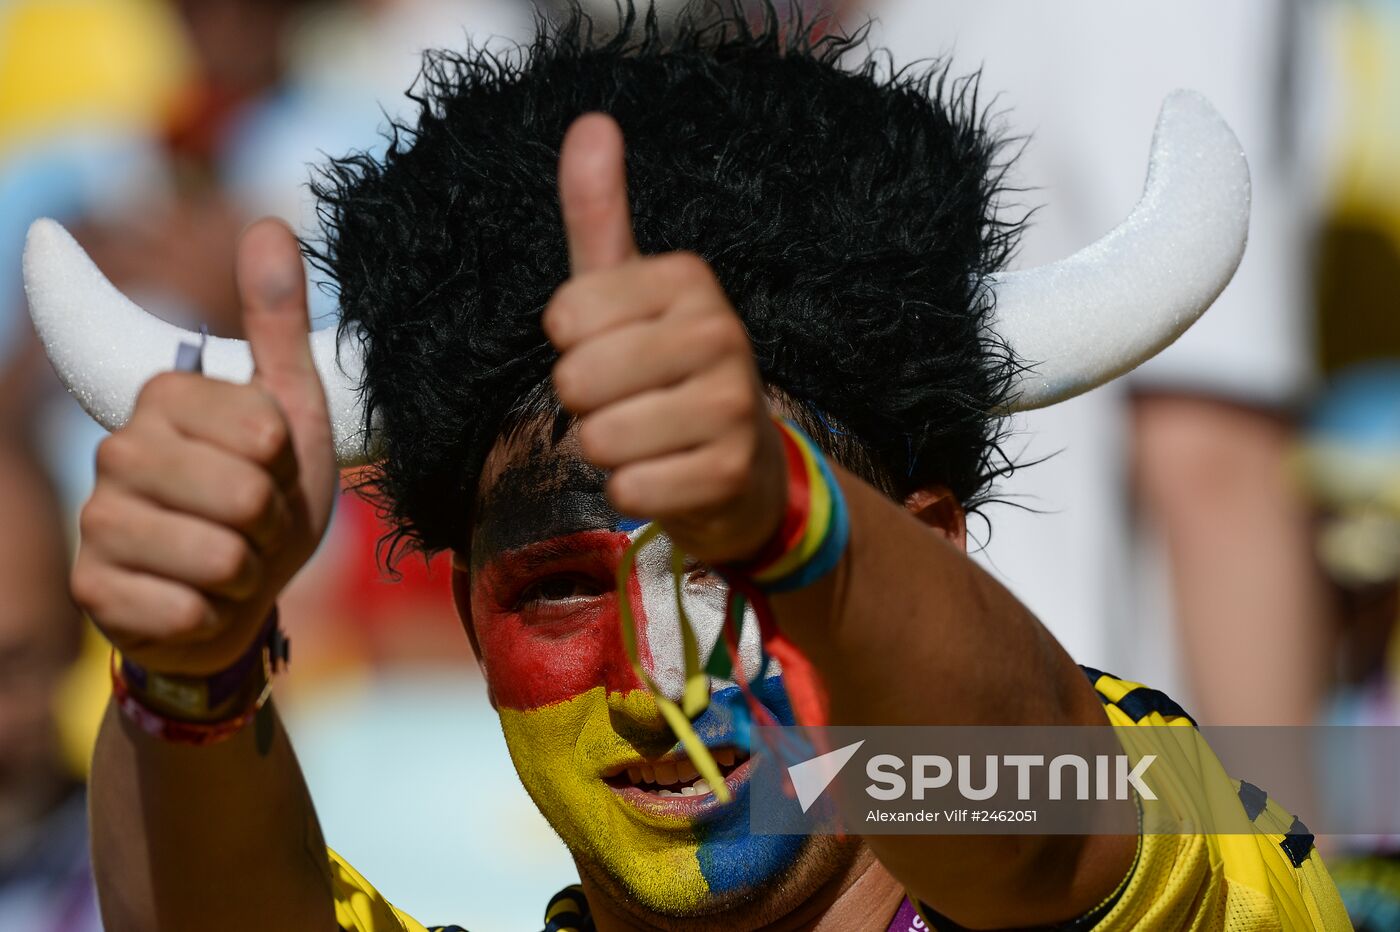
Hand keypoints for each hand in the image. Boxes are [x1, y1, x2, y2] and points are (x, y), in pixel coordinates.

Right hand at [72, 220, 337, 676]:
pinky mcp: (92, 588)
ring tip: (231, 560)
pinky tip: (198, 599)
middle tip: (254, 523)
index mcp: (166, 395)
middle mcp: (117, 448)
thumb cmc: (269, 496)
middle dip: (271, 523)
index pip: (264, 433)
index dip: (286, 465)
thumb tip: (269, 223)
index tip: (269, 468)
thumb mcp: (292, 409)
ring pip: (217, 556)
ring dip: (247, 570)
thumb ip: (278, 323)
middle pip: (244, 495)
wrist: (239, 592)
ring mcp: (97, 520)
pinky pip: (182, 608)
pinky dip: (212, 613)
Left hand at [543, 114, 786, 564]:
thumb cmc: (666, 370)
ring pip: (601, 440)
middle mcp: (721, 332)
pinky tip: (668, 476)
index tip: (614, 347)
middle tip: (630, 401)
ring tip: (649, 439)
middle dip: (586, 405)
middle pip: (577, 380)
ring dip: (608, 452)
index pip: (565, 317)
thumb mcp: (628, 290)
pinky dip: (635, 493)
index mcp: (688, 278)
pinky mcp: (731, 473)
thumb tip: (590, 121)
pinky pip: (631, 490)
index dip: (571, 346)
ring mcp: (733, 405)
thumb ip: (600, 215)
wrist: (745, 466)